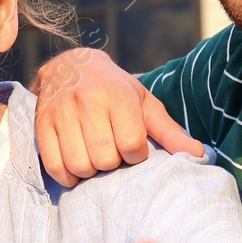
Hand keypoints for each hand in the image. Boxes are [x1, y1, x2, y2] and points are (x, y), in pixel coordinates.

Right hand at [33, 48, 202, 187]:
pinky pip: (54, 166)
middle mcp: (87, 101)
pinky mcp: (42, 125)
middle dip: (112, 163)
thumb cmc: (115, 89)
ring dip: (90, 171)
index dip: (135, 155)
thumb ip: (170, 131)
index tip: (132, 147)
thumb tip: (200, 155)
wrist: (71, 66)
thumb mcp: (145, 103)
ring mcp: (61, 113)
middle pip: (104, 159)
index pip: (131, 146)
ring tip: (94, 158)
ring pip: (79, 165)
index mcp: (118, 95)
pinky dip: (67, 176)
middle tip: (111, 152)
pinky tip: (76, 166)